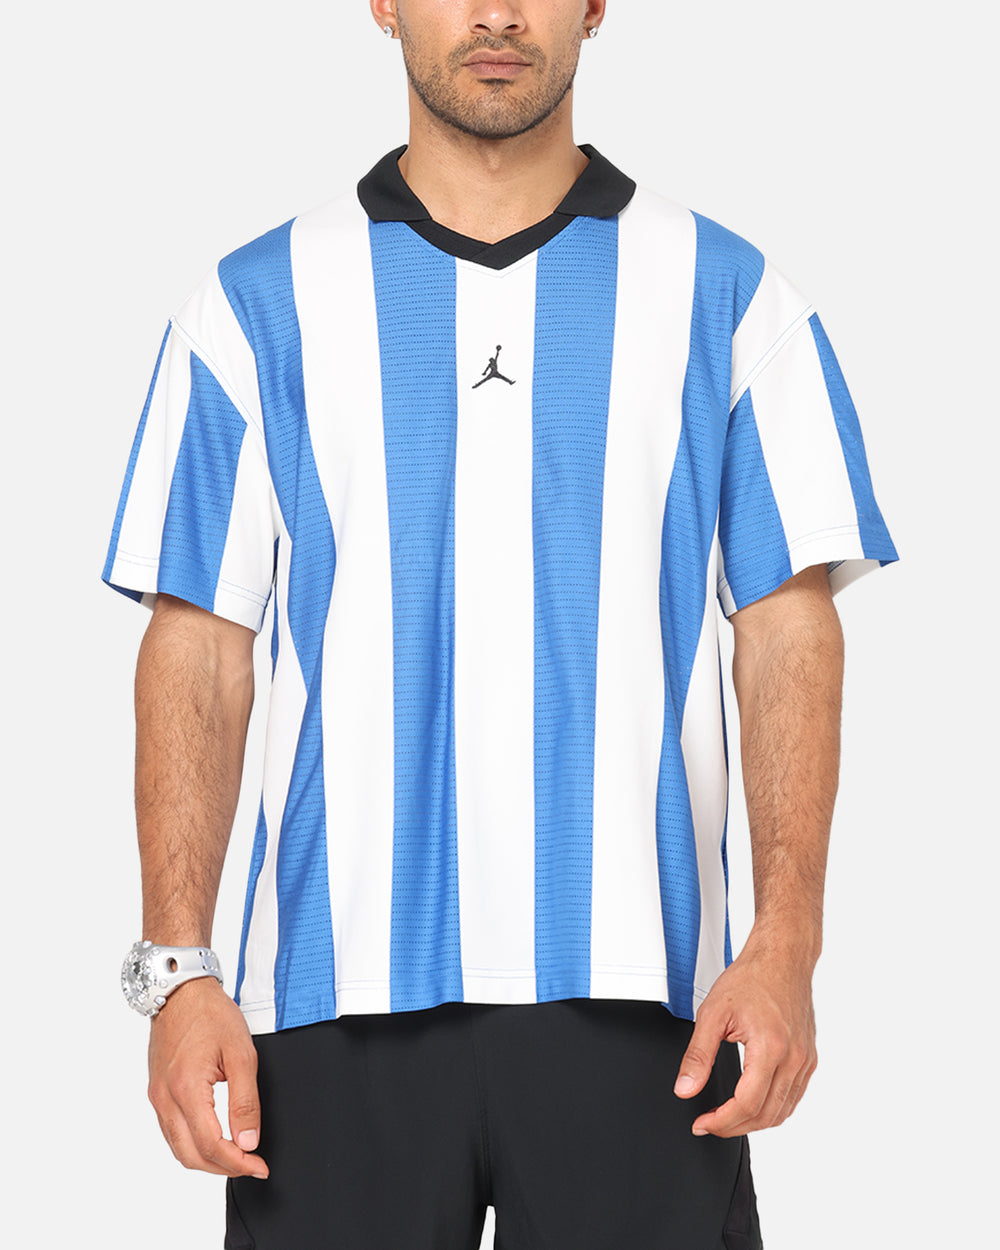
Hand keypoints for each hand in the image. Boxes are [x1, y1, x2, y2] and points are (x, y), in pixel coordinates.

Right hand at [147, 976, 268, 1177]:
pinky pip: (171, 1132)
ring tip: (236, 1156)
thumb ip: (245, 1101)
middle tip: (251, 1165)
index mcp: (186, 1089)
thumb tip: (248, 1141)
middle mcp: (165, 1098)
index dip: (237, 1163)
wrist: (181, 991)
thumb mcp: (241, 1053)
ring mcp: (157, 1096)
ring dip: (206, 1160)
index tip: (259, 1166)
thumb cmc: (211, 1014)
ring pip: (178, 1148)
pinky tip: (214, 1139)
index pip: (210, 1145)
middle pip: (190, 1155)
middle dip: (222, 1168)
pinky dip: (192, 1144)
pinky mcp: (156, 1092)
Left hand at [672, 934, 817, 1136]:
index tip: (702, 1123)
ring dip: (754, 1122)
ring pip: (783, 1111)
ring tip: (727, 1118)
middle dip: (734, 1127)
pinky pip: (793, 1097)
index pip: (747, 1104)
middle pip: (766, 1115)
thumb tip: (685, 1088)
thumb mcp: (713, 1014)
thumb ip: (697, 1056)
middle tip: (709, 1123)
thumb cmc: (751, 978)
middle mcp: (794, 1058)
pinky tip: (752, 1104)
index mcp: (770, 1047)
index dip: (722, 1121)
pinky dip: (772, 1109)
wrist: (782, 958)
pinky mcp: (809, 1059)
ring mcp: (805, 1060)